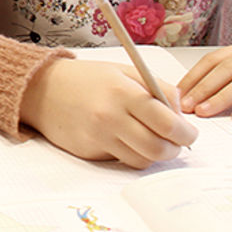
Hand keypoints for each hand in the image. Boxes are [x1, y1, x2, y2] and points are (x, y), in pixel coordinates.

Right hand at [20, 58, 195, 167]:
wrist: (41, 90)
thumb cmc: (85, 78)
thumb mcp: (124, 71)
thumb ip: (157, 88)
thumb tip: (181, 110)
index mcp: (123, 93)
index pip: (167, 123)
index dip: (186, 132)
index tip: (190, 132)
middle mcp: (111, 117)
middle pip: (158, 148)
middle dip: (174, 148)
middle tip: (177, 142)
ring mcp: (99, 137)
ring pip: (142, 159)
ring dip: (154, 154)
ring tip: (153, 140)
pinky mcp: (89, 151)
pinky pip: (121, 160)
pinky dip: (131, 154)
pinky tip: (127, 139)